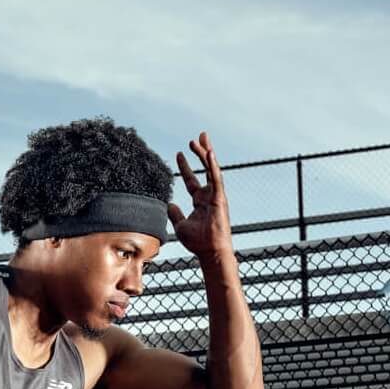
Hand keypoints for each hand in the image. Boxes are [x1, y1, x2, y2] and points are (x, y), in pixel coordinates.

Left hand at [167, 133, 232, 259]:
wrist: (210, 252)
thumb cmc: (198, 242)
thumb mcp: (180, 225)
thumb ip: (175, 213)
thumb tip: (169, 203)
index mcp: (200, 201)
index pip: (191, 179)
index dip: (185, 167)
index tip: (179, 154)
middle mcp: (209, 196)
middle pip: (205, 169)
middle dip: (201, 152)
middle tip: (198, 137)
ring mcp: (216, 196)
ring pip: (212, 169)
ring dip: (206, 153)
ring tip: (201, 138)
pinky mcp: (220, 199)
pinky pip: (216, 179)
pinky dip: (213, 166)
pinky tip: (209, 153)